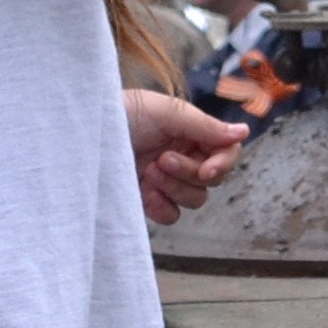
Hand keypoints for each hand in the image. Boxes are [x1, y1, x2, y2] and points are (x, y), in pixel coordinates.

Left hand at [123, 87, 245, 222]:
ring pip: (195, 199)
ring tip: (148, 172)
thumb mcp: (166, 113)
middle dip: (189, 173)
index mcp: (191, 132)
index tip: (207, 169)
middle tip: (161, 160)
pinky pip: (172, 215)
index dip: (223, 163)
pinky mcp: (147, 199)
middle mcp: (183, 156)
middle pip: (212, 179)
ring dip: (175, 188)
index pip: (226, 152)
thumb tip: (244, 131)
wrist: (82, 134)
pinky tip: (145, 193)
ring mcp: (165, 180)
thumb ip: (205, 126)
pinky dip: (162, 207)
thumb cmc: (120, 113)